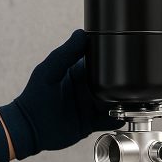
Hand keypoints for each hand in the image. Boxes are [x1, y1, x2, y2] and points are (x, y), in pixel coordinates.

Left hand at [0, 30, 122, 159]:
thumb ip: (65, 53)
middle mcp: (86, 89)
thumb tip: (82, 33)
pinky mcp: (90, 123)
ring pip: (112, 102)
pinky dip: (117, 118)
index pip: (99, 62)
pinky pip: (109, 120)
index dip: (110, 59)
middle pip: (110, 82)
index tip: (123, 54)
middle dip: (121, 82)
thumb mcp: (49, 71)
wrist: (29, 128)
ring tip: (129, 100)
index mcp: (77, 72)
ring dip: (122, 101)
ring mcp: (89, 106)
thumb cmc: (34, 96)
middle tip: (131, 82)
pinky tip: (122, 116)